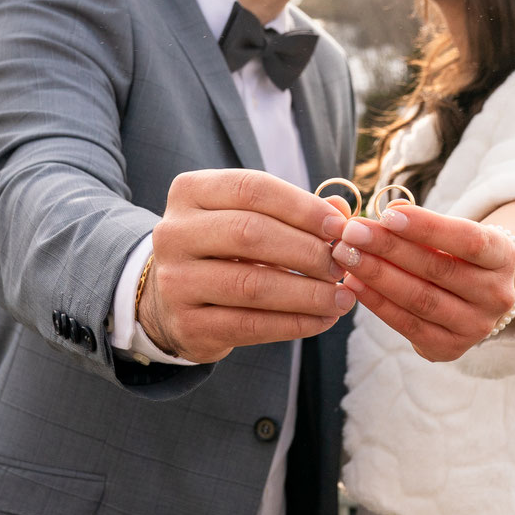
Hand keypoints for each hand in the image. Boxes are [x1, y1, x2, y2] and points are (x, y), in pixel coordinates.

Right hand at [138, 169, 353, 362]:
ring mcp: (175, 281)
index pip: (251, 188)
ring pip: (251, 284)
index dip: (301, 206)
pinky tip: (322, 320)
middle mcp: (174, 233)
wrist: (173, 301)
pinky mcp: (187, 325)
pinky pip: (250, 325)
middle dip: (306, 250)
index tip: (338, 226)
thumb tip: (342, 212)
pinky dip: (294, 324)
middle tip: (341, 265)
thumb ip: (293, 211)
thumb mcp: (248, 219)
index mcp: (190, 192)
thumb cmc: (223, 250)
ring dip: (307, 293)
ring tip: (341, 297)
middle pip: (249, 233)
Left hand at [331, 205, 514, 362]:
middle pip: (438, 270)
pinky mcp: (451, 348)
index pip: (468, 239)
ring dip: (377, 276)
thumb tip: (387, 212)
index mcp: (504, 257)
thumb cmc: (458, 254)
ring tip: (346, 255)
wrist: (478, 297)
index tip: (386, 214)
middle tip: (351, 232)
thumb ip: (422, 225)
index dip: (427, 227)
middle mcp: (497, 295)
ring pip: (420, 299)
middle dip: (388, 249)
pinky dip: (377, 303)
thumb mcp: (453, 234)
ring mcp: (476, 327)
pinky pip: (408, 325)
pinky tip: (354, 284)